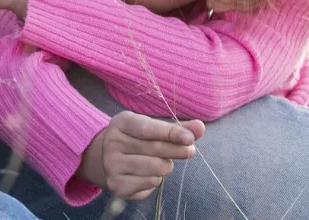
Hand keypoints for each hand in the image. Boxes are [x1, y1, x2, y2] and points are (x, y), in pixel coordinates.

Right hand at [78, 111, 204, 200]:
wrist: (109, 158)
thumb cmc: (137, 139)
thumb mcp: (153, 127)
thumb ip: (176, 128)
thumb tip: (199, 127)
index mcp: (121, 123)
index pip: (148, 128)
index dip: (171, 133)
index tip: (190, 138)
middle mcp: (112, 143)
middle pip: (155, 149)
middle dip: (178, 150)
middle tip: (190, 151)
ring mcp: (112, 165)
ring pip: (155, 168)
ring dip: (166, 166)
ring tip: (161, 162)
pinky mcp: (117, 185)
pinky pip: (150, 183)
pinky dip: (157, 179)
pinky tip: (149, 173)